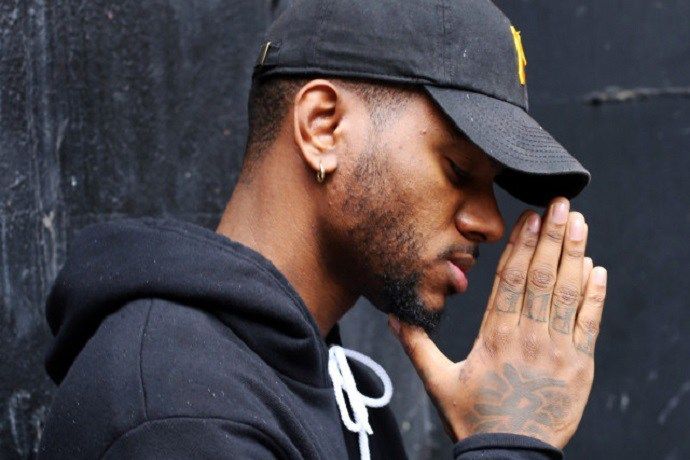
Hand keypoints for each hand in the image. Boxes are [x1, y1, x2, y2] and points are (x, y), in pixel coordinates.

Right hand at [388, 197, 606, 448]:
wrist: (510, 457)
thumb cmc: (474, 419)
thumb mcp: (438, 382)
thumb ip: (416, 345)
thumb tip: (394, 315)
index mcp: (495, 337)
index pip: (511, 281)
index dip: (521, 246)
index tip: (529, 219)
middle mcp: (528, 337)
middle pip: (541, 278)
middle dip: (551, 238)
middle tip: (560, 205)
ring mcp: (556, 351)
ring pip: (566, 295)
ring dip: (574, 256)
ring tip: (578, 224)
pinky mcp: (579, 366)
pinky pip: (589, 325)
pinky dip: (594, 296)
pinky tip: (597, 270)